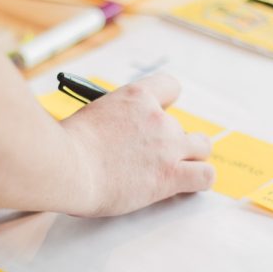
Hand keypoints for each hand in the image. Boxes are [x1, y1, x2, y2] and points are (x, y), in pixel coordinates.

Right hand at [60, 73, 213, 216]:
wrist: (67, 167)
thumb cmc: (67, 146)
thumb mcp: (90, 116)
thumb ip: (112, 121)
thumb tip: (114, 134)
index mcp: (136, 97)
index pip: (170, 86)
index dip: (166, 104)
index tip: (157, 116)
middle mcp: (158, 118)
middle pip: (183, 126)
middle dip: (172, 141)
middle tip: (153, 155)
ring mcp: (168, 147)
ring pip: (202, 147)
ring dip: (191, 158)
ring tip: (172, 170)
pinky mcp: (170, 176)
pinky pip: (205, 176)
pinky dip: (199, 180)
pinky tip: (186, 185)